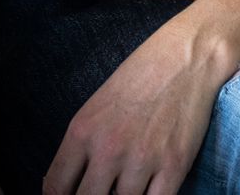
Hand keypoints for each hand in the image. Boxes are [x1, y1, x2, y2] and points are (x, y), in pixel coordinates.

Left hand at [44, 19, 228, 194]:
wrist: (184, 58)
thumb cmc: (139, 78)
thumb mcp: (95, 107)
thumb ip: (80, 147)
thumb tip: (67, 184)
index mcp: (82, 132)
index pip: (55, 187)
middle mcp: (107, 149)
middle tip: (102, 192)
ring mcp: (141, 160)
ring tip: (126, 186)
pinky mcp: (173, 167)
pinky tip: (148, 192)